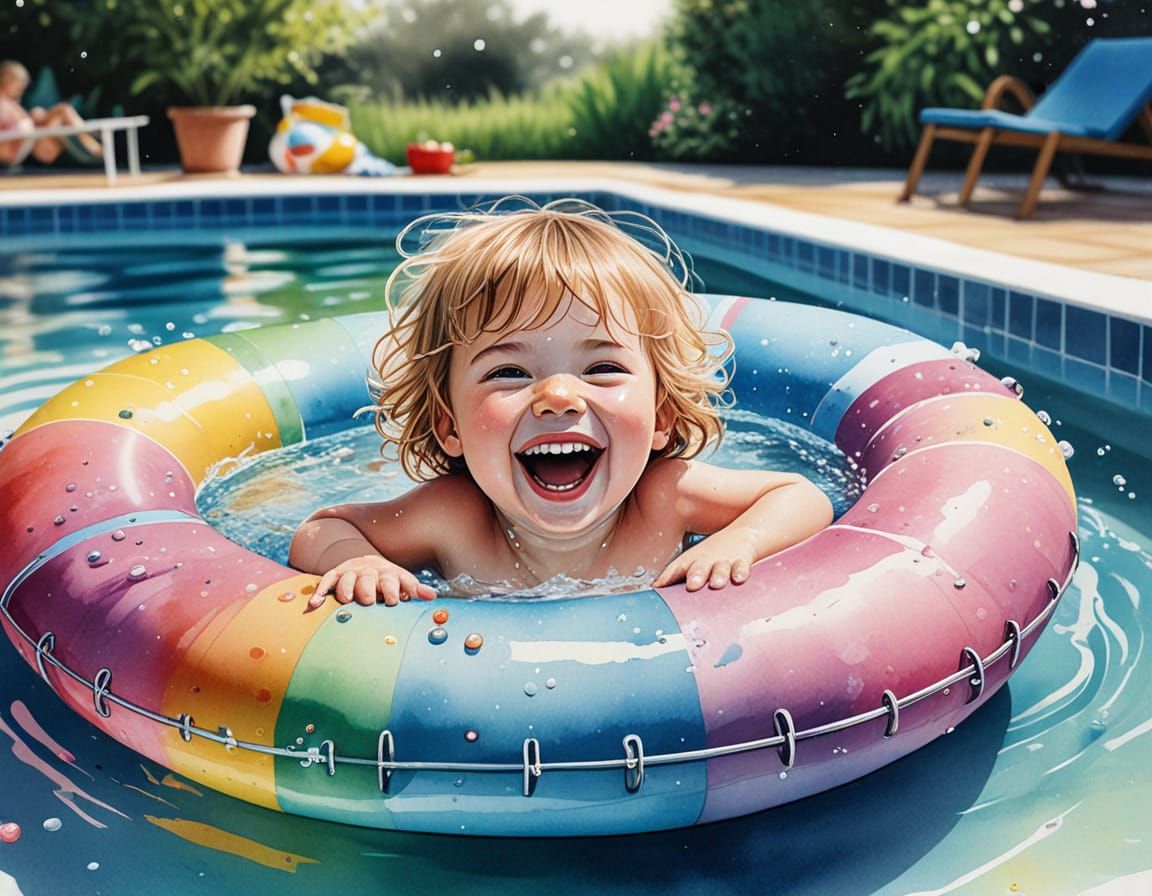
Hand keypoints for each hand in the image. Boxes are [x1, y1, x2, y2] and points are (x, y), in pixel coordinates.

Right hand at [306, 555, 436, 608]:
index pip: (392, 579)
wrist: (367, 562)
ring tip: (346, 600)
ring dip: (345, 588)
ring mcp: (350, 572)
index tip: (395, 600)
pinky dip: (320, 592)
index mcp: (387, 572)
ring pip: (347, 578)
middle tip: (369, 601)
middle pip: (368, 578)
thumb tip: (433, 596)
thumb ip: (415, 589)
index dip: (393, 589)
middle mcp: (368, 570)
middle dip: (368, 588)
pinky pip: (326, 581)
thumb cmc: (387, 580)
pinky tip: (314, 604)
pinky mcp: (335, 575)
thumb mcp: (402, 581)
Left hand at [652, 532, 754, 591]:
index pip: (676, 569)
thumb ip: (674, 577)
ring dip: (718, 575)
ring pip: (720, 568)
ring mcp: (723, 561)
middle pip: (699, 567)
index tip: (659, 587)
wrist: (741, 535)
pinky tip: (739, 579)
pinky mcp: (741, 562)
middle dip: (696, 575)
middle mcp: (705, 561)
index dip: (667, 577)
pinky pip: (741, 567)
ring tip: (716, 584)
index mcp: (690, 561)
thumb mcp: (691, 563)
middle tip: (692, 584)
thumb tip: (652, 592)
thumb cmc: (710, 556)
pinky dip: (740, 572)